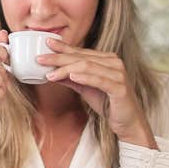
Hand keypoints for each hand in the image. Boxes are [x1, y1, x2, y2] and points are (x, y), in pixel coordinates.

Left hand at [38, 38, 156, 147]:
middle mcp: (114, 63)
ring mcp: (118, 74)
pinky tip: (72, 76)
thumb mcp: (85, 89)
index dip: (63, 48)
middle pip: (82, 58)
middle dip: (59, 58)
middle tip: (40, 59)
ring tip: (50, 73)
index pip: (80, 52)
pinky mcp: (120, 88)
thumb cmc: (108, 103)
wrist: (127, 122)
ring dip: (67, 69)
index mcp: (106, 60)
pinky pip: (100, 80)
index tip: (46, 45)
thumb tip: (51, 72)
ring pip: (88, 67)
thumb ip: (71, 79)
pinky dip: (85, 77)